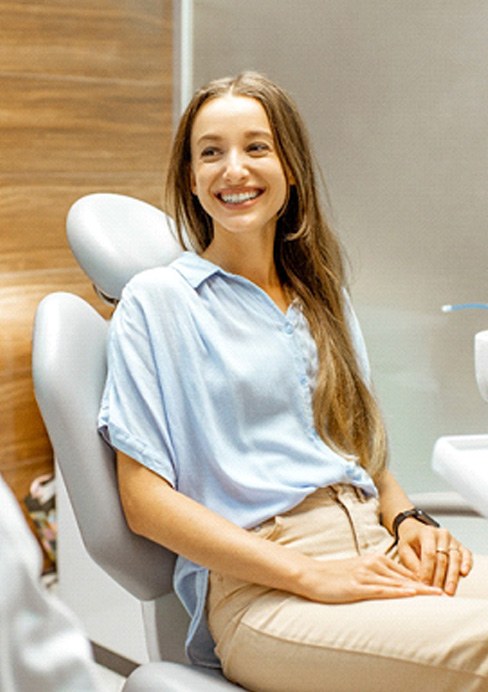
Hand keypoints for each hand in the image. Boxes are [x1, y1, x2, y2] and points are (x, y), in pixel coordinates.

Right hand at [300, 554, 442, 603]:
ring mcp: (365, 575)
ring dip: (417, 589)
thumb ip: (376, 574)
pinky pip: (382, 590)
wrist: (311, 574)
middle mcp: (373, 564)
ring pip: (397, 583)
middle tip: (442, 593)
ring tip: (435, 595)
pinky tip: (410, 594)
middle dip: (424, 585)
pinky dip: (398, 592)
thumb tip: (393, 584)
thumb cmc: (334, 575)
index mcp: (375, 559)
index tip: (436, 586)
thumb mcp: (358, 570)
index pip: (403, 571)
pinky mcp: (357, 586)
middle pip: (404, 576)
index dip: (420, 579)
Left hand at [396, 520, 472, 595]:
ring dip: (452, 577)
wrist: (417, 531)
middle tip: (437, 592)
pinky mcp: (461, 546)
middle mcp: (442, 535)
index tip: (425, 584)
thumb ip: (412, 564)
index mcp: (427, 533)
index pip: (429, 553)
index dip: (428, 570)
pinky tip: (464, 574)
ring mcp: (453, 540)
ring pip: (455, 559)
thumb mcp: (404, 550)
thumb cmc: (411, 543)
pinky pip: (467, 555)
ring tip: (449, 591)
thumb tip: (421, 580)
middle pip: (443, 558)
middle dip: (440, 577)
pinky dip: (467, 564)